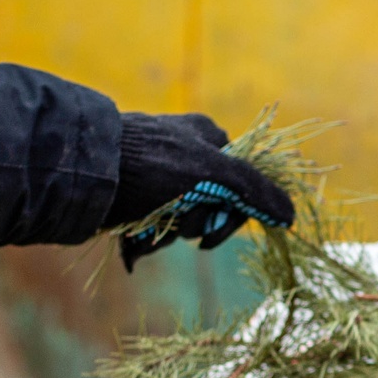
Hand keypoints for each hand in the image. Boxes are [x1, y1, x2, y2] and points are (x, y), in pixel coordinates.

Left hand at [107, 112, 295, 268]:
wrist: (86, 171)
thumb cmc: (151, 165)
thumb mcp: (211, 172)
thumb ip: (254, 190)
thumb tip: (291, 215)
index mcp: (210, 138)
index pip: (243, 184)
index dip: (233, 213)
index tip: (214, 229)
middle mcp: (187, 156)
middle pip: (213, 208)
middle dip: (196, 225)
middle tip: (179, 222)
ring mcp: (160, 178)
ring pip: (184, 222)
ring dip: (170, 234)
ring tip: (149, 226)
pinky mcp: (136, 198)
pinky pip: (156, 228)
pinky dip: (148, 239)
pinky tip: (135, 236)